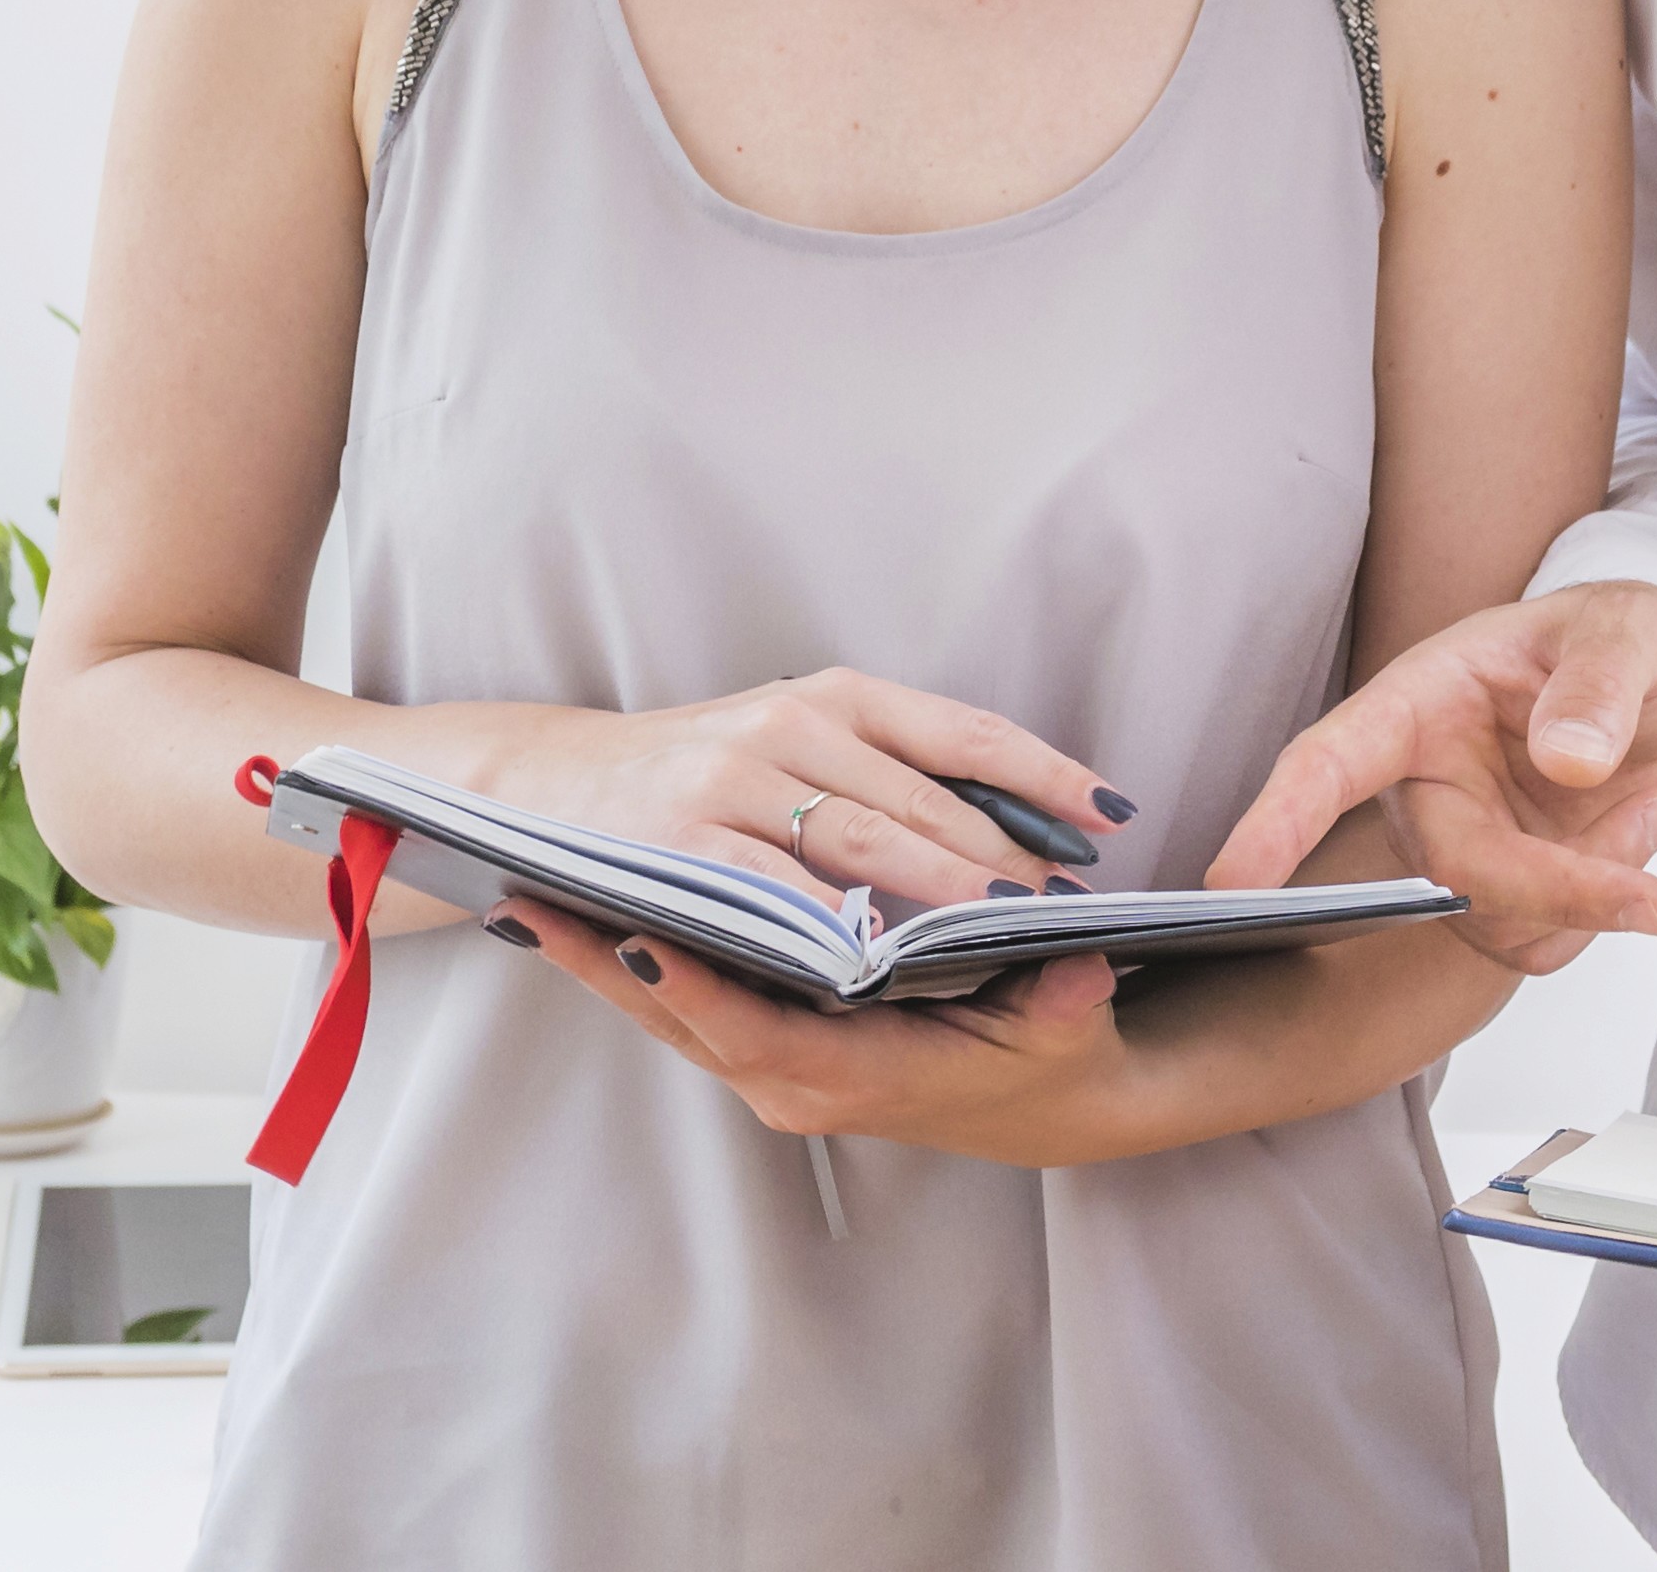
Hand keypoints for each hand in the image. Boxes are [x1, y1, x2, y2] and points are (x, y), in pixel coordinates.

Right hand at [483, 667, 1125, 915]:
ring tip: (1007, 930)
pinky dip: (828, 925)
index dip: (1043, 773)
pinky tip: (879, 961)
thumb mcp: (799, 742)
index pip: (963, 732)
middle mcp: (790, 721)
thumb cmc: (700, 772)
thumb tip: (1016, 825)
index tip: (1112, 814)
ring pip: (861, 840)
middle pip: (925, 793)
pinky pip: (772, 891)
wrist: (544, 783)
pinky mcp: (681, 842)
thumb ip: (892, 775)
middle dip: (1004, 854)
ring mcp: (732, 779)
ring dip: (940, 888)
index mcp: (836, 696)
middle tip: (1073, 901)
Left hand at [499, 902, 1138, 1162]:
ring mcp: (776, 1062)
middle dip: (604, 963)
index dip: (693, 989)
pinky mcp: (770, 1035)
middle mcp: (797, 1081)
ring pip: (671, 1009)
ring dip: (601, 956)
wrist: (1043, 1103)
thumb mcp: (1064, 1033)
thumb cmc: (1049, 1058)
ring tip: (530, 893)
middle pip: (681, 1020)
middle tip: (532, 900)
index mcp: (853, 1080)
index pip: (753, 1034)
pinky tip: (592, 903)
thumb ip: (1060, 1007)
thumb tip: (1076, 975)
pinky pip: (689, 994)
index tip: (630, 940)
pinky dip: (636, 955)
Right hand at [1206, 585, 1656, 971]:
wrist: (1655, 686)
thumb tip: (1566, 757)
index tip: (1231, 886)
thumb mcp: (1628, 632)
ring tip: (1645, 806)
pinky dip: (1604, 910)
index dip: (1279, 822)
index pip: (1329, 763)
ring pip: (1497, 922)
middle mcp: (1421, 784)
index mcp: (1418, 702)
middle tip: (1652, 900)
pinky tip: (1631, 836)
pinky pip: (1536, 944)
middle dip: (1550, 890)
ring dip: (1594, 888)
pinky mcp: (1503, 893)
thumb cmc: (1615, 638)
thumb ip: (1600, 686)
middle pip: (1445, 872)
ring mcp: (1461, 845)